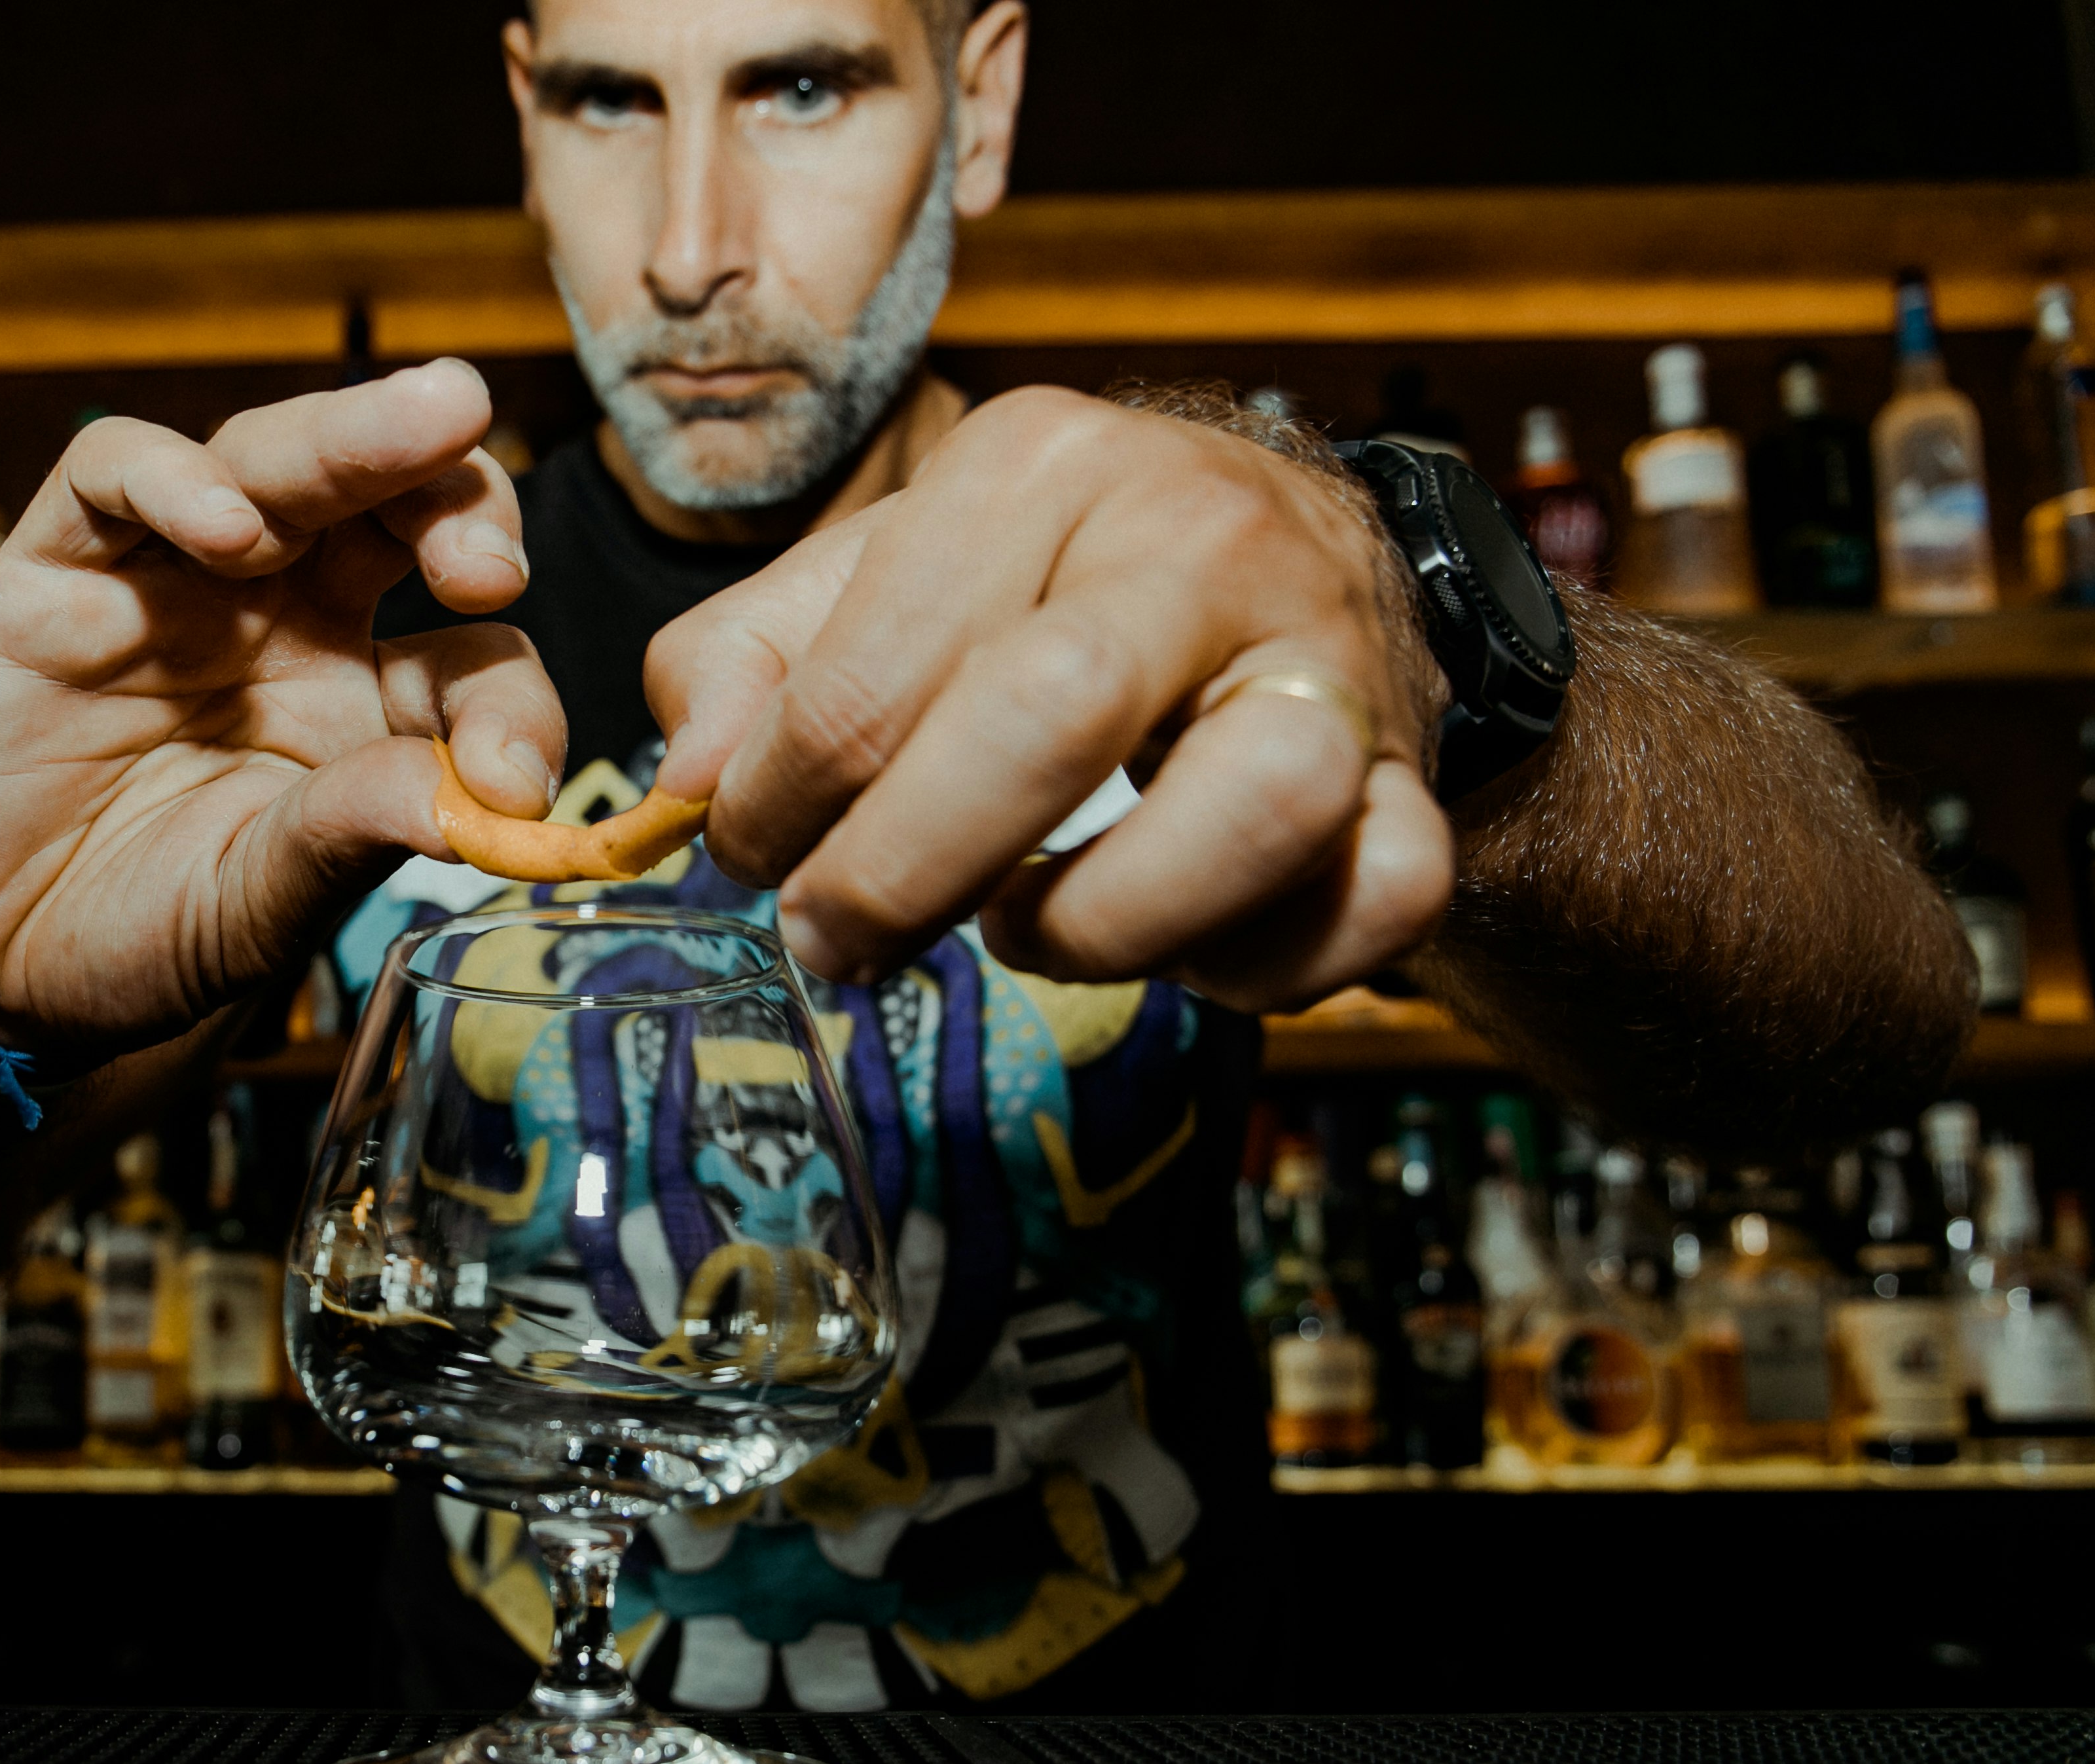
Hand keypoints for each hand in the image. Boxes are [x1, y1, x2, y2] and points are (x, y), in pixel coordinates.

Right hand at [0, 361, 563, 1052]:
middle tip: (490, 561)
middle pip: (395, 508)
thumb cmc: (136, 933)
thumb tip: (490, 798)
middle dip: (461, 501)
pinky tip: (227, 527)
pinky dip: (174, 479)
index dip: (510, 703)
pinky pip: (114, 474)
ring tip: (429, 427)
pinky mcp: (58, 567)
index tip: (513, 782)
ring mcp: (175, 580)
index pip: (475, 655)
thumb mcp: (260, 904)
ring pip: (275, 461)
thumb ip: (356, 832)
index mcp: (364, 703)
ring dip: (355, 440)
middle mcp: (287, 621)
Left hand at [645, 387, 1454, 1010]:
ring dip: (1104, 920)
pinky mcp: (1413, 780)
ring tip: (1021, 929)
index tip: (750, 859)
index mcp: (1041, 466)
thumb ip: (751, 661)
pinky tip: (1176, 946)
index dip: (775, 805)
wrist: (1303, 565)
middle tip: (834, 940)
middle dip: (904, 870)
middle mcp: (1199, 540)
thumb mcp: (886, 571)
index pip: (866, 673)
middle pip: (1047, 718)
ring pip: (1253, 806)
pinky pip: (1373, 900)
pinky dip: (1259, 966)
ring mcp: (1328, 659)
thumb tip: (681, 787)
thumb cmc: (1056, 585)